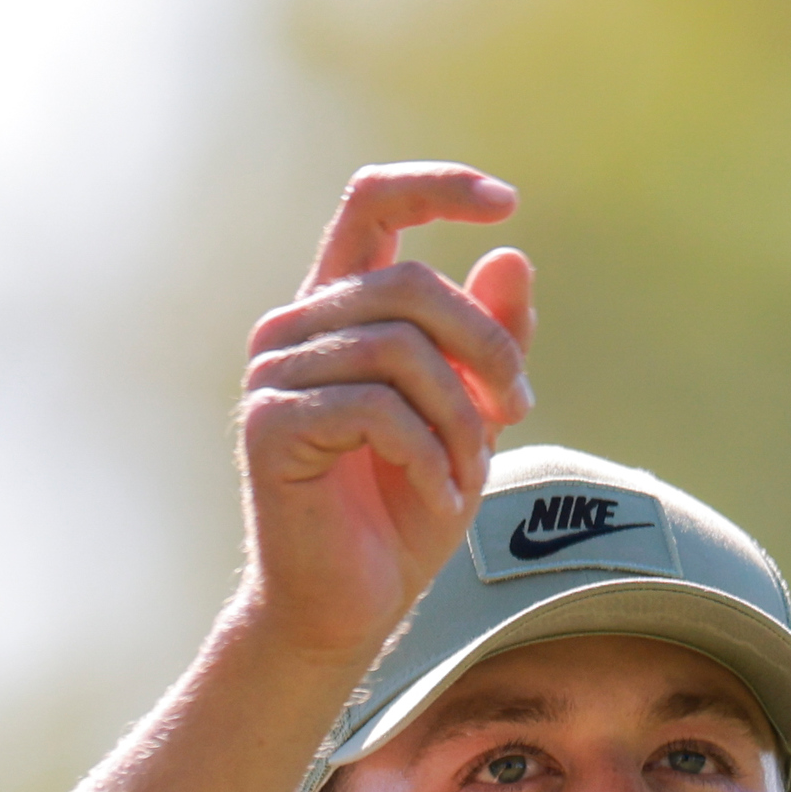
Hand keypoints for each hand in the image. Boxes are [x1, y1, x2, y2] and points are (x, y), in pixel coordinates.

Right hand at [236, 163, 538, 661]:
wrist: (351, 603)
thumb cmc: (406, 507)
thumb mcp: (470, 416)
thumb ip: (489, 341)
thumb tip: (512, 256)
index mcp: (340, 308)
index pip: (374, 205)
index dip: (438, 187)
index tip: (508, 201)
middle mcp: (297, 327)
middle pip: (412, 286)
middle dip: (486, 348)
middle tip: (518, 410)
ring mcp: (275, 373)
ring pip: (400, 351)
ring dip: (459, 421)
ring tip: (464, 475)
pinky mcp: (271, 425)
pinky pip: (376, 411)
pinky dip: (427, 458)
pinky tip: (435, 496)